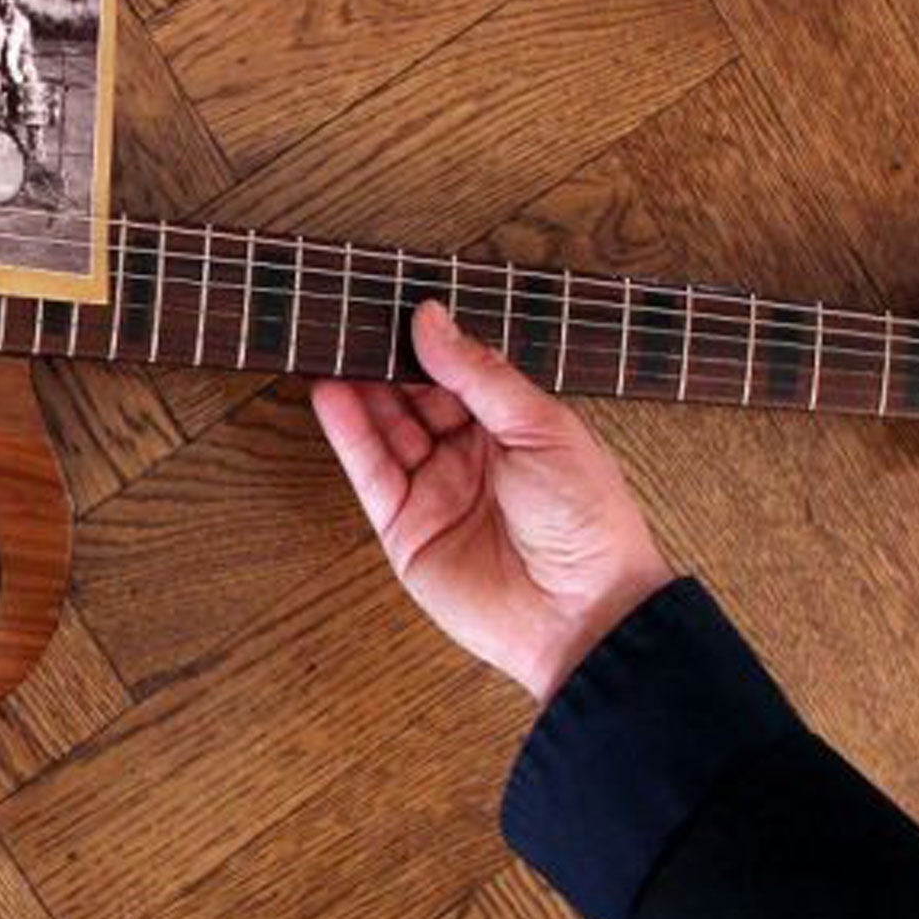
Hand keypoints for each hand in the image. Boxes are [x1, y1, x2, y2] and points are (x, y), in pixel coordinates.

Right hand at [312, 299, 672, 699]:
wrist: (583, 616)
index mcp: (515, 427)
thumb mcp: (543, 429)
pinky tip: (330, 393)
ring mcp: (436, 491)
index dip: (429, 340)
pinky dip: (347, 432)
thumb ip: (480, 375)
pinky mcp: (404, 530)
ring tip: (332, 344)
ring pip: (386, 428)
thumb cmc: (587, 524)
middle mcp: (472, 455)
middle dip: (386, 358)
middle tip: (354, 316)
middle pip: (416, 396)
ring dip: (359, 386)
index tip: (398, 303)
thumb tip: (432, 320)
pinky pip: (369, 473)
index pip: (459, 371)